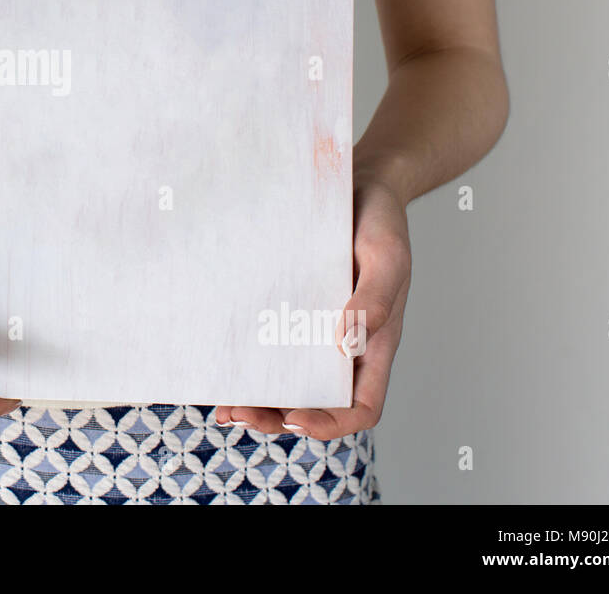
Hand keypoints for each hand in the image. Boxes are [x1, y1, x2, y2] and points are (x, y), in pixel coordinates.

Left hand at [215, 179, 411, 437]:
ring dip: (258, 399)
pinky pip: (271, 343)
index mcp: (376, 346)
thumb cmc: (382, 223)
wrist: (361, 186)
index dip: (331, 424)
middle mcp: (344, 346)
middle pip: (315, 403)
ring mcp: (315, 329)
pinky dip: (248, 359)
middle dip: (277, 418)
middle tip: (239, 414)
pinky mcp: (291, 307)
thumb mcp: (387, 258)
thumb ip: (374, 300)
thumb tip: (346, 345)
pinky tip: (221, 360)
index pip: (361, 406)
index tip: (296, 421)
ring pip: (288, 380)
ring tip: (223, 405)